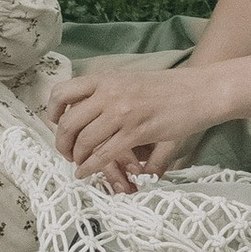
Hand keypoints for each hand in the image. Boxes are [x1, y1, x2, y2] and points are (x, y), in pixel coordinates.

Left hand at [48, 58, 213, 192]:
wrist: (198, 90)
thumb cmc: (166, 87)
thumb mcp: (130, 80)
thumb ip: (106, 93)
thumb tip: (84, 115)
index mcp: (106, 78)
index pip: (63, 92)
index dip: (52, 112)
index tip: (55, 124)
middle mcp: (109, 93)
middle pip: (68, 123)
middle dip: (61, 143)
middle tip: (66, 152)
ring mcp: (122, 113)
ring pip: (84, 141)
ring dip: (76, 158)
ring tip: (79, 164)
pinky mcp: (136, 132)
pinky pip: (104, 155)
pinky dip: (90, 168)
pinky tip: (86, 173)